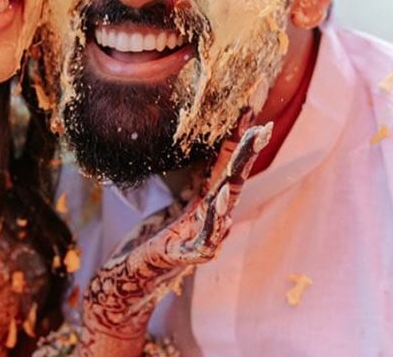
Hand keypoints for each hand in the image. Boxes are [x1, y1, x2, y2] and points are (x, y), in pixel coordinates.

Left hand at [79, 123, 272, 355]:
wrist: (130, 283)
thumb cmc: (154, 243)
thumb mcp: (176, 204)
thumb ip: (195, 184)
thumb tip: (210, 156)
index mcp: (206, 202)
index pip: (226, 164)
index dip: (238, 138)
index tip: (250, 109)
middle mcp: (211, 218)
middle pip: (233, 179)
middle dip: (247, 151)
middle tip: (261, 124)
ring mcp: (202, 238)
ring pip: (225, 203)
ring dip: (236, 175)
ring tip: (245, 152)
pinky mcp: (186, 256)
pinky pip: (205, 237)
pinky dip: (214, 219)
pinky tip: (219, 201)